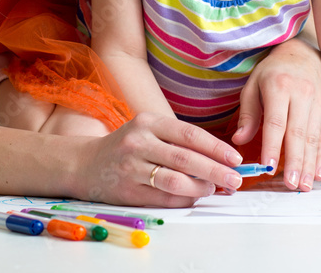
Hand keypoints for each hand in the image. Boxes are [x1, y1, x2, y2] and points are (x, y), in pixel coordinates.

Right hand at [75, 112, 242, 206]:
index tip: (235, 158)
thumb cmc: (127, 147)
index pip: (189, 134)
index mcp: (148, 122)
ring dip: (201, 187)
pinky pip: (164, 198)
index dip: (216, 147)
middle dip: (215, 171)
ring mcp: (131, 167)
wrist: (85, 164)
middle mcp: (139, 142)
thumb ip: (179, 142)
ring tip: (214, 188)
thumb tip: (219, 159)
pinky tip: (195, 196)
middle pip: (186, 158)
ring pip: (175, 180)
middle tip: (235, 179)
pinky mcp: (128, 191)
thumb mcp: (149, 131)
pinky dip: (184, 198)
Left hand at [232, 37, 320, 190]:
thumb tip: (239, 140)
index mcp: (279, 86)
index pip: (275, 121)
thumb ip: (248, 113)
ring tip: (303, 186)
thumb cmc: (272, 72)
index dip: (272, 146)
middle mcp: (302, 94)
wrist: (302, 55)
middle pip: (297, 133)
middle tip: (290, 185)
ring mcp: (319, 102)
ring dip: (309, 164)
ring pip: (313, 138)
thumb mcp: (253, 85)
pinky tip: (317, 173)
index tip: (268, 167)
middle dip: (294, 162)